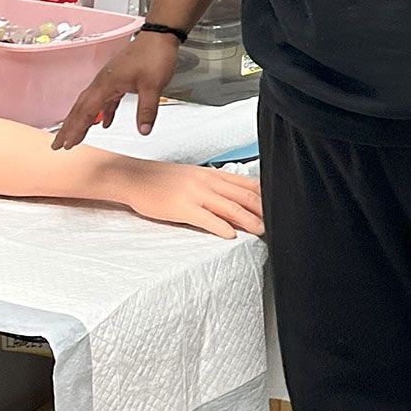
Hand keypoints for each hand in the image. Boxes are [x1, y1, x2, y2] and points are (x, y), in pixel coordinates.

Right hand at [54, 31, 179, 147]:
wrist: (160, 36)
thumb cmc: (154, 54)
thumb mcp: (153, 86)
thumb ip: (147, 110)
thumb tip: (143, 130)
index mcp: (106, 84)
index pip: (86, 111)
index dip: (76, 128)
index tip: (67, 143)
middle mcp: (103, 82)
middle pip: (81, 108)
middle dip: (68, 127)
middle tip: (58, 144)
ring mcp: (110, 80)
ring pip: (91, 104)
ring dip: (81, 120)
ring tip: (74, 135)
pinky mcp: (118, 79)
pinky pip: (105, 100)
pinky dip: (103, 112)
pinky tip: (104, 122)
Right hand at [117, 159, 264, 239]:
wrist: (133, 177)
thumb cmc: (161, 179)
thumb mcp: (192, 177)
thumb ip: (213, 186)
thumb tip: (233, 199)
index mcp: (211, 174)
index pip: (246, 183)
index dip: (264, 196)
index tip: (277, 207)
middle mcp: (207, 182)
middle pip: (243, 196)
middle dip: (262, 210)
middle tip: (276, 223)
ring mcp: (195, 194)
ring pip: (230, 208)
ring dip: (249, 221)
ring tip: (261, 231)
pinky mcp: (182, 207)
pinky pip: (207, 219)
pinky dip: (222, 228)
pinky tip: (231, 236)